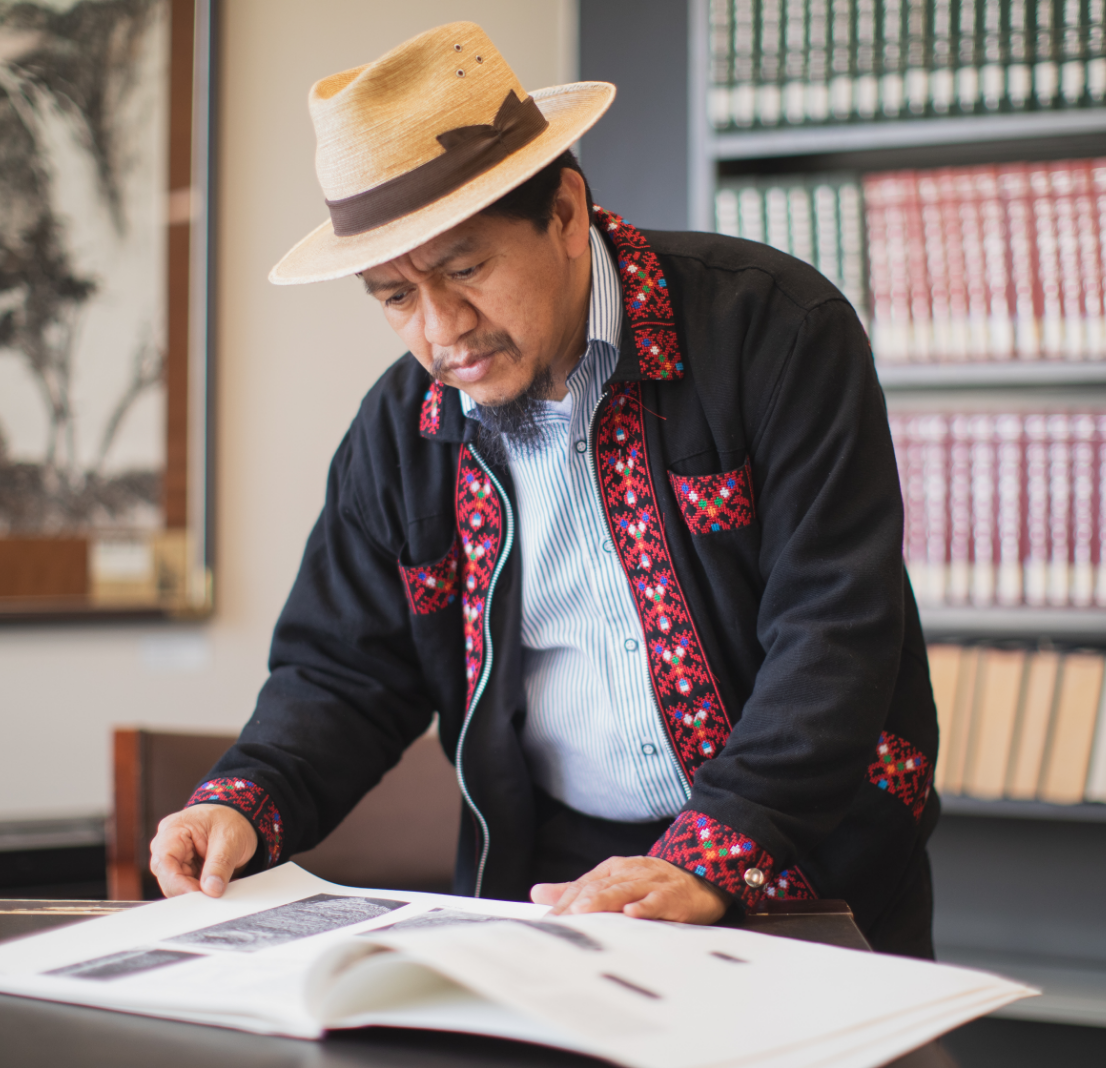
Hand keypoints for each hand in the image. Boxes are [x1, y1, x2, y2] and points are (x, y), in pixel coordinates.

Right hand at [149, 804, 256, 897]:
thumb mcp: (230, 838)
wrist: (238, 818)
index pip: (164, 862)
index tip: (198, 895)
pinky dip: (201, 890)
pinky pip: (187, 886)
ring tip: (218, 888)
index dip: (177, 883)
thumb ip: (220, 864)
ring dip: (197, 891)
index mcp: (173, 830)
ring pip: (177, 886)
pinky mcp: (183, 869)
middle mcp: (167, 845)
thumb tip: (211, 890)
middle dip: (189, 890)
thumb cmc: (231, 820)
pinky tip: (215, 887)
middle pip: (168, 878)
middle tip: (212, 896)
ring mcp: (174, 859)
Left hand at [530, 855, 730, 923]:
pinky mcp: (671, 896)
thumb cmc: (652, 883)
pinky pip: (656, 900)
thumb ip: (577, 889)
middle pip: (597, 888)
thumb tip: (538, 893)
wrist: (699, 876)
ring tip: (583, 912)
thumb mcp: (613, 881)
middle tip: (557, 923)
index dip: (562, 904)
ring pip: (622, 890)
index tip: (546, 924)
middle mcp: (627, 873)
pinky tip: (631, 914)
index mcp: (611, 870)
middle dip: (575, 905)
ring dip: (602, 901)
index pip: (581, 886)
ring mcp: (649, 883)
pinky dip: (644, 906)